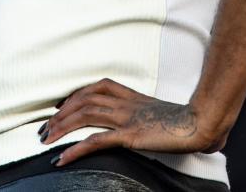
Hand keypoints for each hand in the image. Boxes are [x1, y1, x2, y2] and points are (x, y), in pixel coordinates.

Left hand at [38, 78, 226, 166]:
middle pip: (84, 100)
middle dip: (60, 113)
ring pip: (85, 116)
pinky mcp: (130, 135)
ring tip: (45, 139)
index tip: (61, 105)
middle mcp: (126, 103)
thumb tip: (142, 124)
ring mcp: (127, 118)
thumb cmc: (186, 121)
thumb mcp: (159, 114)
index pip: (96, 87)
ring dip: (61, 127)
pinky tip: (62, 157)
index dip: (75, 95)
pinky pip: (96, 140)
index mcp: (133, 96)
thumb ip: (146, 115)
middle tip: (44, 127)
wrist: (201, 122)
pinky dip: (75, 149)